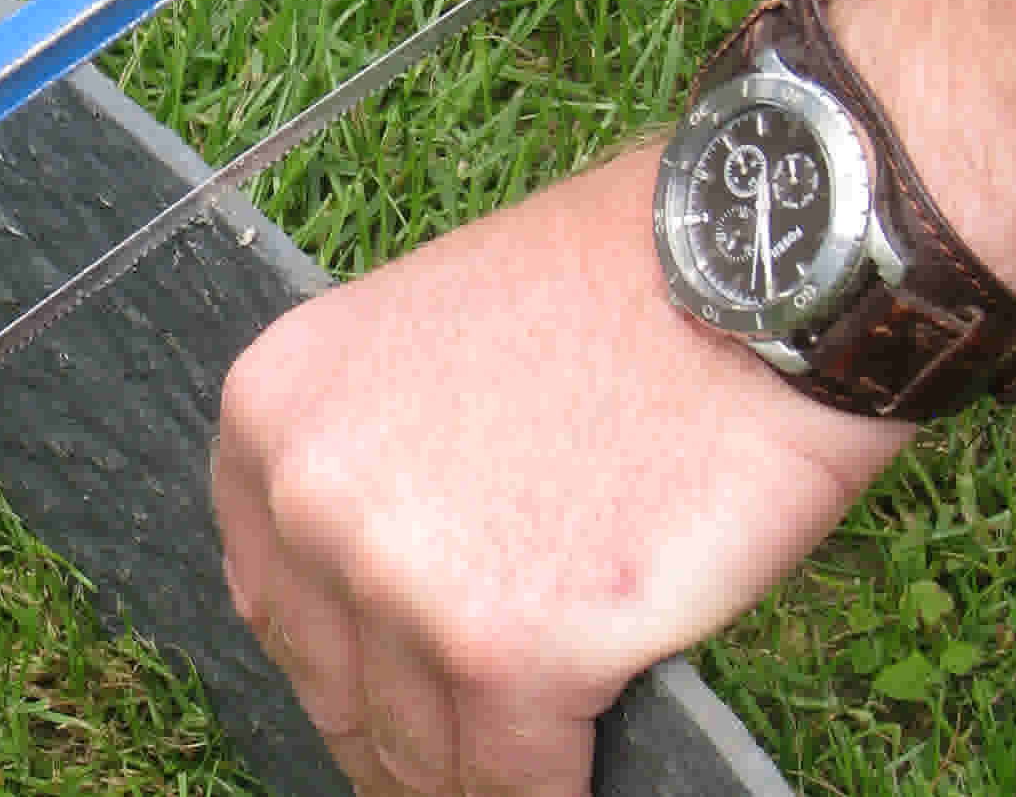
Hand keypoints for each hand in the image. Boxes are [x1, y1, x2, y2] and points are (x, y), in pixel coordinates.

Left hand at [212, 146, 915, 794]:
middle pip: (336, 685)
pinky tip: (577, 787)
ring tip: (502, 789)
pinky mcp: (508, 650)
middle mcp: (309, 497)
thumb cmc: (611, 293)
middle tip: (440, 773)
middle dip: (393, 741)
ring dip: (464, 788)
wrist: (743, 270)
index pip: (271, 602)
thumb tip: (381, 600)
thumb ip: (374, 466)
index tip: (374, 711)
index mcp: (273, 412)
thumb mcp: (421, 345)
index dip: (334, 672)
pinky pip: (515, 782)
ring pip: (419, 752)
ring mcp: (400, 578)